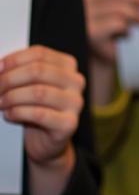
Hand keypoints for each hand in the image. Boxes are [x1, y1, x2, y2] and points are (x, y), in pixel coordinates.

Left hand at [0, 45, 84, 166]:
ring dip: (12, 97)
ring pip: (38, 92)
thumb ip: (19, 72)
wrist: (44, 141)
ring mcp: (75, 102)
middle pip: (38, 71)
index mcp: (68, 66)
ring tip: (0, 103)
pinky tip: (9, 115)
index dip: (14, 60)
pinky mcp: (69, 123)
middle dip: (9, 79)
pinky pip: (39, 114)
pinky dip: (18, 113)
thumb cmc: (34, 108)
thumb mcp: (28, 85)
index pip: (40, 53)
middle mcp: (76, 81)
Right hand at [83, 0, 138, 64]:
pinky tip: (129, 34)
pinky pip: (116, 23)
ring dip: (135, 13)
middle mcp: (79, 2)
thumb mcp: (113, 9)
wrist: (98, 59)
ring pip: (117, 7)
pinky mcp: (89, 33)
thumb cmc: (109, 31)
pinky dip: (127, 27)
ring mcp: (82, 17)